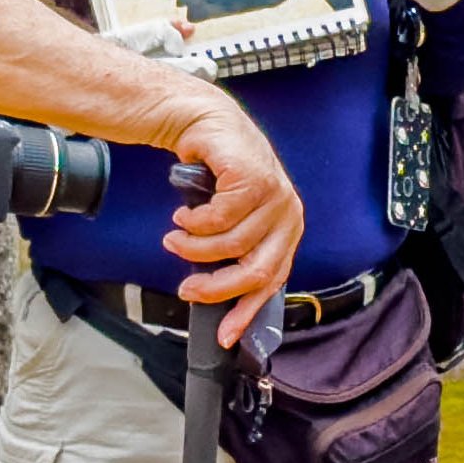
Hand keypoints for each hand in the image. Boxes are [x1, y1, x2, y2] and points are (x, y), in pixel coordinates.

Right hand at [161, 95, 306, 313]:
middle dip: (215, 286)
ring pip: (231, 246)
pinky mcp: (255, 179)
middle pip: (255, 271)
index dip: (245, 312)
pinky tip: (183, 216)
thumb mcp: (232, 221)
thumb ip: (234, 254)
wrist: (206, 125)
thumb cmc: (217, 176)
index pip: (272, 283)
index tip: (223, 336)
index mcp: (286, 231)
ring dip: (193, 248)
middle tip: (186, 287)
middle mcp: (288, 215)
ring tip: (175, 238)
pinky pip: (218, 219)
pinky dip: (194, 223)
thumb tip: (217, 298)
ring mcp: (276, 196)